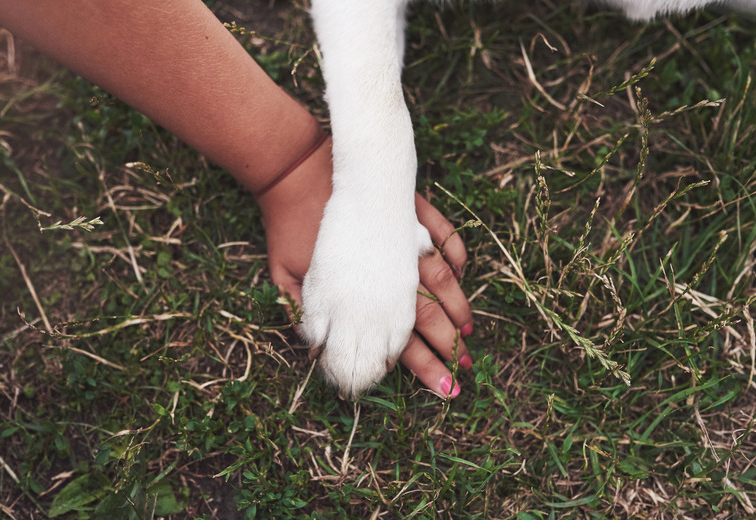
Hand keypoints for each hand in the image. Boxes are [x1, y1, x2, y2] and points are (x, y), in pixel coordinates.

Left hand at [258, 139, 472, 397]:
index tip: (441, 389)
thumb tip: (317, 349)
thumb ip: (305, 316)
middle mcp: (392, 272)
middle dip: (448, 349)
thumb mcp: (287, 277)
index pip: (398, 341)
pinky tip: (461, 270)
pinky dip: (456, 255)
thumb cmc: (290, 225)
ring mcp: (406, 241)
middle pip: (429, 318)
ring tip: (468, 332)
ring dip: (458, 308)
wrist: (302, 171)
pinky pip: (444, 236)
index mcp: (363, 294)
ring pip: (443, 282)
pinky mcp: (412, 212)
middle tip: (466, 371)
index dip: (421, 368)